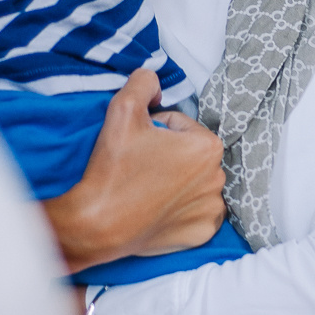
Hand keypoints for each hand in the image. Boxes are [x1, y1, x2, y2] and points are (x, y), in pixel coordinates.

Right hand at [43, 69, 225, 269]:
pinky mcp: (202, 233)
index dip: (155, 130)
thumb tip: (155, 83)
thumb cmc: (113, 168)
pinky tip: (158, 209)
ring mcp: (212, 208)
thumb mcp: (123, 109)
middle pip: (189, 154)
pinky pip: (195, 212)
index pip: (180, 125)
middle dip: (169, 155)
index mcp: (207, 146)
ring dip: (176, 181)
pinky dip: (180, 210)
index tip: (138, 145)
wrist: (97, 224)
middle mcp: (218, 178)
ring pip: (193, 182)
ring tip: (147, 188)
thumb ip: (144, 81)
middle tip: (140, 166)